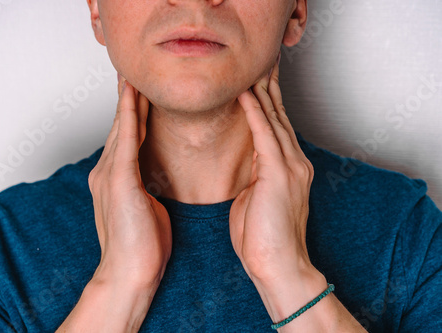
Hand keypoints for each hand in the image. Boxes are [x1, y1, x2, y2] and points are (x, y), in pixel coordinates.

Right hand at [88, 74, 171, 288]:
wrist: (129, 275)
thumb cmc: (141, 248)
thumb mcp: (145, 211)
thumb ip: (142, 191)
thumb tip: (147, 184)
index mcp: (115, 180)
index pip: (125, 138)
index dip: (131, 113)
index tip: (138, 92)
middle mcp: (106, 172)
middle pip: (120, 127)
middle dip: (126, 99)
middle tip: (131, 72)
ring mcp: (109, 175)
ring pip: (121, 127)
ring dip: (128, 99)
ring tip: (133, 75)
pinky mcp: (118, 181)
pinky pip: (126, 140)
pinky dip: (129, 115)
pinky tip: (134, 95)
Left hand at [229, 54, 316, 284]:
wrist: (278, 266)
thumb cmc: (263, 239)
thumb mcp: (257, 200)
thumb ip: (256, 178)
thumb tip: (249, 166)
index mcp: (288, 170)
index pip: (277, 128)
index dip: (268, 102)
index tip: (259, 81)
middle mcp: (294, 163)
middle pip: (279, 116)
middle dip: (268, 87)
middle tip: (261, 61)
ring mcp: (289, 167)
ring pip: (274, 119)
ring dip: (261, 91)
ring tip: (252, 67)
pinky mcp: (278, 174)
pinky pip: (264, 135)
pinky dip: (254, 112)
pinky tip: (245, 93)